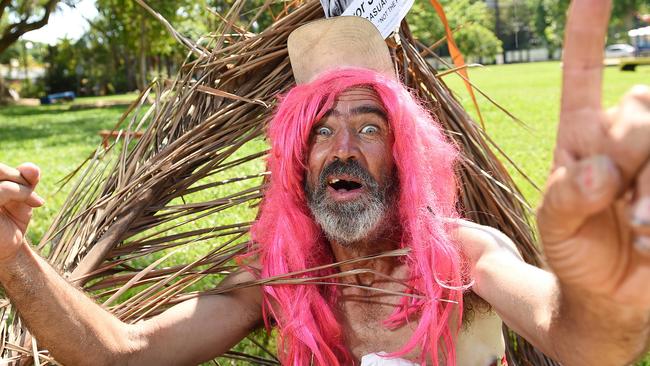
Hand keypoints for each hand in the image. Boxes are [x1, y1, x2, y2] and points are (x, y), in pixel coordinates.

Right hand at [0, 163, 43, 262]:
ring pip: (0, 176)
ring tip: (34, 200)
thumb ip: (25, 179)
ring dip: (22, 186)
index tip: (32, 183)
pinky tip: (37, 203)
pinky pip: (2, 191)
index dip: (13, 172)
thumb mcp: (21, 196)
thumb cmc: (11, 221)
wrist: (10, 249)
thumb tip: (31, 167)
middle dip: (17, 176)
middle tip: (31, 189)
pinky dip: (23, 193)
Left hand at [537, 0, 649, 307]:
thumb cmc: (574, 255)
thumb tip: (601, 168)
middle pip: (640, 108)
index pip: (582, 74)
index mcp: (582, 137)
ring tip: (638, 231)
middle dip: (632, 156)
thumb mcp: (555, 226)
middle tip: (621, 212)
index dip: (586, 32)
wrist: (606, 298)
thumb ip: (567, 196)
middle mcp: (624, 138)